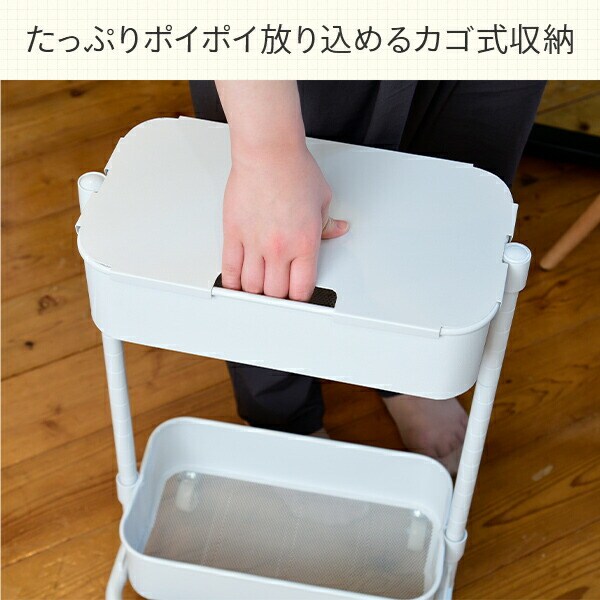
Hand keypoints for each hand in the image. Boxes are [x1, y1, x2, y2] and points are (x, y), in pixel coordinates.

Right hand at [221, 141, 347, 300]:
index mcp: (305, 243)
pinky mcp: (233, 234)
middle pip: (276, 293)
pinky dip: (232, 282)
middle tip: (278, 290)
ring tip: (259, 286)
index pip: (302, 288)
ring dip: (256, 290)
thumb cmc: (294, 169)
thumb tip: (337, 230)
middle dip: (278, 295)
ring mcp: (254, 243)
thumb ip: (328, 223)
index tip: (298, 293)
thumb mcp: (323, 198)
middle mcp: (279, 248)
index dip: (300, 296)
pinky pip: (230, 269)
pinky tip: (236, 283)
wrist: (268, 152)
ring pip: (252, 286)